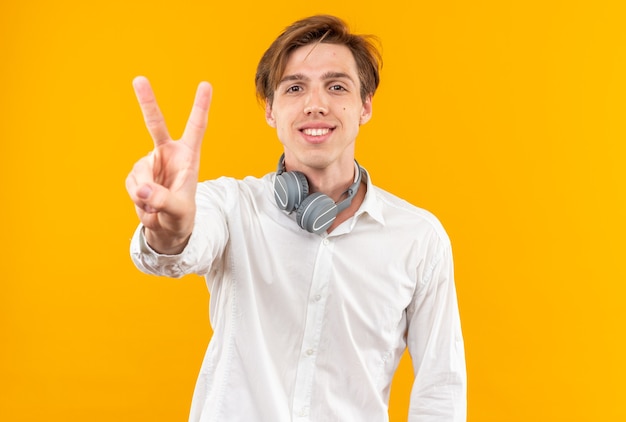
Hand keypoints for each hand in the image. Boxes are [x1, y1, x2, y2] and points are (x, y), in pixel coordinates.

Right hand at [125, 76, 211, 253]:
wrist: (167, 229)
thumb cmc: (181, 217)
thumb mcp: (179, 211)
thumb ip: (163, 201)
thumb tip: (143, 190)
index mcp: (188, 156)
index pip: (196, 127)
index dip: (200, 106)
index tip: (206, 84)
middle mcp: (168, 153)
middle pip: (155, 124)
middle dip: (146, 101)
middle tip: (138, 79)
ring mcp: (150, 163)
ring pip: (140, 172)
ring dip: (146, 195)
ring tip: (158, 208)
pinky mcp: (137, 175)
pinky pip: (132, 185)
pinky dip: (138, 200)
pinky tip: (148, 207)